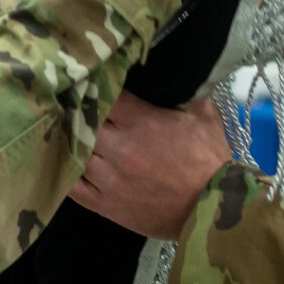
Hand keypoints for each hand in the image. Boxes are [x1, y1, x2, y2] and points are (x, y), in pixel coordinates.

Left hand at [73, 94, 232, 239]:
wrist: (217, 209)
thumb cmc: (213, 160)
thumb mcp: (205, 115)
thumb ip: (184, 92)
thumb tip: (172, 74)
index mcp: (142, 121)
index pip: (104, 94)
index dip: (97, 87)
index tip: (94, 83)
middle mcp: (120, 148)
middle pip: (82, 122)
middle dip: (81, 114)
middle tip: (76, 108)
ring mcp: (109, 178)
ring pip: (74, 152)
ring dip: (72, 143)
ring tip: (67, 135)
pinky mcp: (105, 205)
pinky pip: (72, 187)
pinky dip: (67, 174)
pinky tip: (66, 164)